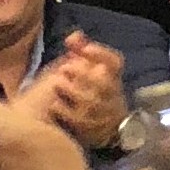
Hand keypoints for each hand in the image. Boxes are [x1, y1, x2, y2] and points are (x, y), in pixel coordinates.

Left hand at [19, 34, 126, 150]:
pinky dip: (66, 113)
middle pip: (105, 84)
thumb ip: (78, 51)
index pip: (115, 62)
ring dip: (74, 93)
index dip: (101, 54)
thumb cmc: (84, 91)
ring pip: (94, 104)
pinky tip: (54, 106)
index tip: (85, 48)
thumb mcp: (82, 68)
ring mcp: (106, 115)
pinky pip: (83, 123)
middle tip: (64, 68)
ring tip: (56, 84)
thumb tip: (73, 36)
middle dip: (84, 75)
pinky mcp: (96, 132)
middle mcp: (113, 95)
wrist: (91, 127)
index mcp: (112, 77)